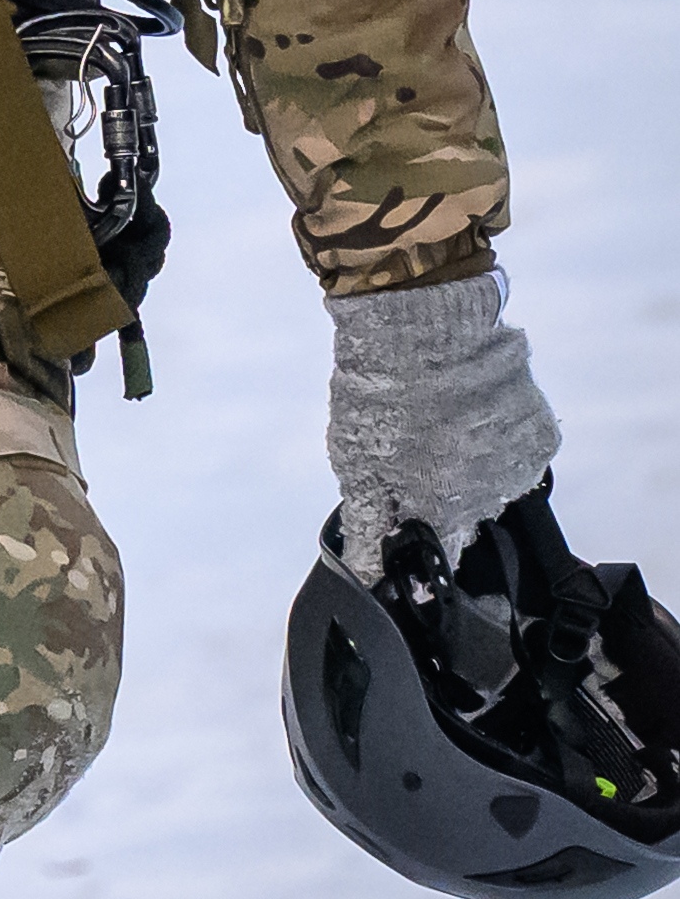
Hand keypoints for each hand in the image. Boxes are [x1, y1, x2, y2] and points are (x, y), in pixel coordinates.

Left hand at [325, 266, 559, 583]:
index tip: (406, 529)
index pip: (440, 559)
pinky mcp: (541, 429)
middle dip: (442, 497)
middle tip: (413, 456)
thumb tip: (369, 574)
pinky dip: (496, 436)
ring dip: (471, 466)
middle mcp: (493, 500)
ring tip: (439, 425)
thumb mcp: (358, 466)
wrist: (426, 324)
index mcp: (446, 514)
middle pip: (468, 518)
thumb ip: (370, 526)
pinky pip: (517, 448)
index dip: (421, 548)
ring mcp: (521, 463)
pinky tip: (468, 410)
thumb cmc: (383, 394)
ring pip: (494, 482)